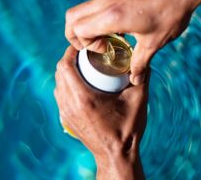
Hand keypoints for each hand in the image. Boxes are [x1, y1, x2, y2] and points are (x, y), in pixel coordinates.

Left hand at [54, 46, 148, 179]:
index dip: (71, 51)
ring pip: (59, 83)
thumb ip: (141, 77)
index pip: (65, 66)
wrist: (116, 155)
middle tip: (87, 53)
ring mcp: (66, 113)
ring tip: (85, 65)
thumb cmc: (127, 130)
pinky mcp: (66, 119)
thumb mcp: (138, 100)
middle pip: (60, 72)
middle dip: (71, 58)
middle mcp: (69, 105)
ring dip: (68, 71)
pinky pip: (61, 95)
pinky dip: (68, 84)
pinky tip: (83, 83)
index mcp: (83, 98)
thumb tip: (142, 59)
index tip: (84, 44)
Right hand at [65, 0, 200, 85]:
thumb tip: (135, 79)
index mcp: (112, 15)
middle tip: (95, 46)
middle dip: (75, 35)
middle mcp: (107, 0)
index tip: (105, 50)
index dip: (85, 44)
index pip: (78, 29)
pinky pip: (99, 2)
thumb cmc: (172, 10)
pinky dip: (100, 15)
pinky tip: (123, 24)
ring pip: (84, 8)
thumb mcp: (155, 42)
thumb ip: (140, 63)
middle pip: (72, 17)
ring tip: (111, 37)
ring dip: (89, 25)